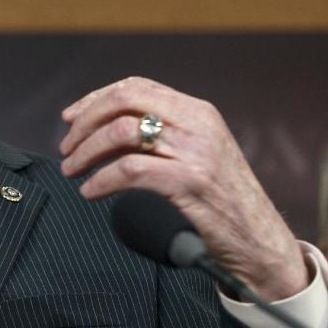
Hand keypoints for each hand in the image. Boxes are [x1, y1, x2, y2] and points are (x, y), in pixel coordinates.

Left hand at [59, 76, 308, 300]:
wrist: (260, 241)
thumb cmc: (219, 200)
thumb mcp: (194, 154)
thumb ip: (156, 135)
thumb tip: (97, 129)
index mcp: (197, 110)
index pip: (135, 86)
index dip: (94, 99)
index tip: (70, 118)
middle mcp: (197, 124)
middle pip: (123, 102)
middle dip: (85, 122)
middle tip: (66, 147)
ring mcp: (195, 152)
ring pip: (120, 134)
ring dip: (85, 152)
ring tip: (71, 170)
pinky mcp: (190, 183)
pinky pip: (129, 171)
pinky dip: (100, 180)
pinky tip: (90, 191)